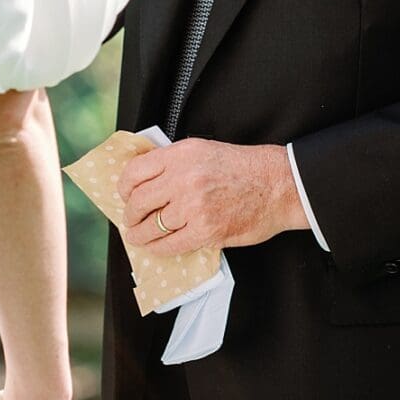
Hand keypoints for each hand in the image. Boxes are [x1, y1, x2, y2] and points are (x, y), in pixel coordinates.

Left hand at [118, 137, 308, 255]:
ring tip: (138, 237)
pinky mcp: (206, 231)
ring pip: (152, 226)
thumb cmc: (241, 167)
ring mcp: (194, 206)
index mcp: (181, 153)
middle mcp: (183, 178)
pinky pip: (171, 245)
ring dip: (140, 235)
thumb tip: (144, 180)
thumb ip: (174, 162)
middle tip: (130, 220)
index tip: (123, 195)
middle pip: (139, 201)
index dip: (123, 187)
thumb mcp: (202, 150)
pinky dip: (159, 249)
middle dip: (130, 214)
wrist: (276, 185)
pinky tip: (156, 248)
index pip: (135, 171)